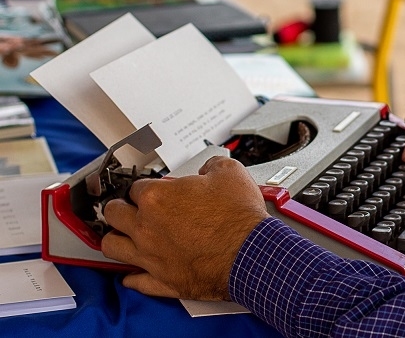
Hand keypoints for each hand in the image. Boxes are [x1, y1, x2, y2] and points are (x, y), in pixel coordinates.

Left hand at [101, 156, 268, 299]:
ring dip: (114, 238)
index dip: (145, 186)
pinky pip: (135, 280)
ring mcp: (150, 256)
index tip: (151, 189)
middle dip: (119, 207)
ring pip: (112, 247)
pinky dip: (132, 276)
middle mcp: (146, 227)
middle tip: (126, 207)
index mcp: (158, 197)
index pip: (136, 187)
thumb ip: (211, 165)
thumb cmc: (238, 218)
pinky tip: (133, 273)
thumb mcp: (230, 172)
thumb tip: (208, 168)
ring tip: (121, 235)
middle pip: (114, 214)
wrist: (250, 253)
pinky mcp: (161, 280)